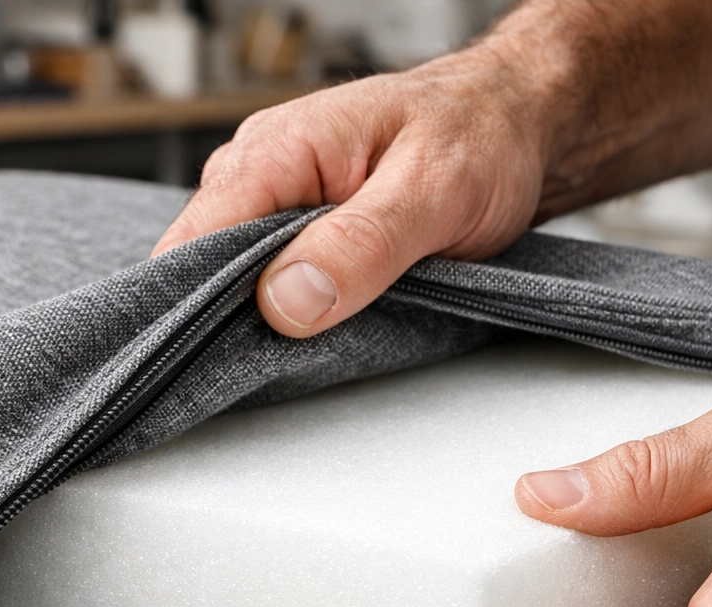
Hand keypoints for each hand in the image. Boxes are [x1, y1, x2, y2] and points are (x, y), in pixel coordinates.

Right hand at [153, 0, 711, 338]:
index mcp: (278, 151)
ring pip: (239, 278)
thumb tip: (286, 302)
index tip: (214, 366)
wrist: (516, 126)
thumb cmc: (482, 139)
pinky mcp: (304, 226)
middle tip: (266, 375)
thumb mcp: (433, 191)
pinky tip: (313, 334)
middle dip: (227, 323)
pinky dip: (288, 312)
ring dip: (261, 322)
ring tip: (296, 356)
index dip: (195, 308)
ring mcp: (281, 201)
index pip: (196, 241)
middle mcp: (265, 172)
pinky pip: (273, 278)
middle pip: (206, 267)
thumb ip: (361, 244)